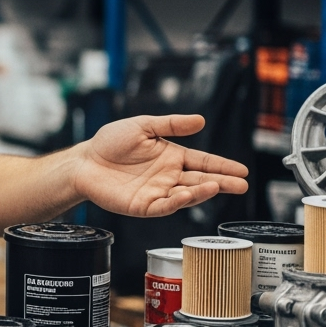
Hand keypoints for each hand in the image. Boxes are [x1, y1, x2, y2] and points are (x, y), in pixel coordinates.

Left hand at [72, 115, 248, 216]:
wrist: (84, 161)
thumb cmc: (110, 143)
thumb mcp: (143, 126)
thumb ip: (170, 125)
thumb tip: (200, 120)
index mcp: (171, 157)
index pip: (202, 162)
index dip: (221, 166)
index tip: (242, 170)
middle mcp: (168, 176)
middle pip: (200, 180)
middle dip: (222, 182)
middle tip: (241, 184)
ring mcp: (157, 192)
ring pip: (186, 195)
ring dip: (202, 192)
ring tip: (217, 186)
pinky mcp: (143, 206)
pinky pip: (164, 206)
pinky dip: (177, 202)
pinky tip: (188, 195)